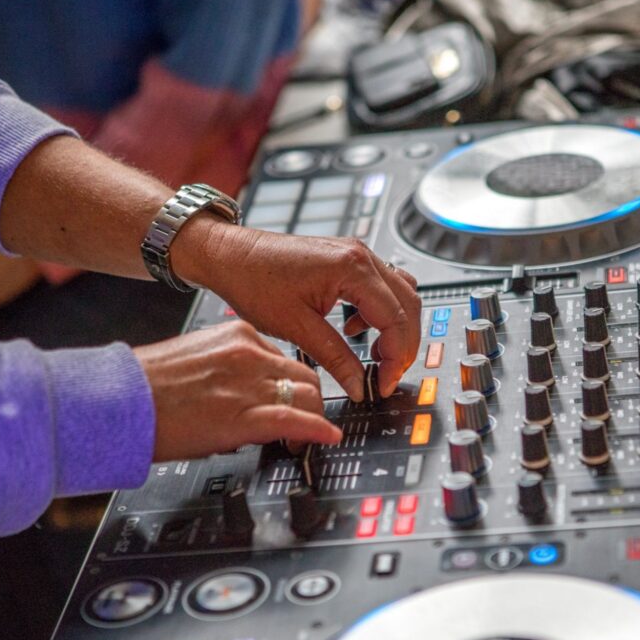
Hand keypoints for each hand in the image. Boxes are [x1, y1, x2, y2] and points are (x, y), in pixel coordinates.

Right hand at [134, 320, 342, 462]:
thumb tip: (248, 390)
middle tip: (308, 420)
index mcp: (236, 335)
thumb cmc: (145, 385)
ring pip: (307, 395)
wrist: (117, 401)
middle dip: (311, 400)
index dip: (291, 384)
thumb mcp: (196, 359)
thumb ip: (229, 368)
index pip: (284, 357)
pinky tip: (326, 438)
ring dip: (314, 417)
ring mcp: (248, 383)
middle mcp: (248, 353)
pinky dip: (317, 430)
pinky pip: (295, 419)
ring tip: (309, 436)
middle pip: (304, 374)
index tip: (291, 397)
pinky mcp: (242, 414)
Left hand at [174, 224, 420, 402]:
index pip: (396, 320)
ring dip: (396, 328)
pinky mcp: (348, 259)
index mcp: (352, 269)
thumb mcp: (296, 327)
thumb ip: (335, 358)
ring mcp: (357, 254)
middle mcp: (361, 256)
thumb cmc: (254, 280)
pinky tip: (353, 330)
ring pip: (400, 294)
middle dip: (403, 345)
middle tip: (387, 375)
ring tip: (374, 357)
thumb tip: (359, 385)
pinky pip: (381, 287)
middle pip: (408, 305)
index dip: (396, 358)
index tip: (383, 383)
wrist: (230, 255)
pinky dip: (379, 313)